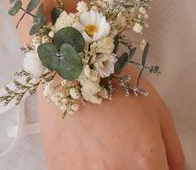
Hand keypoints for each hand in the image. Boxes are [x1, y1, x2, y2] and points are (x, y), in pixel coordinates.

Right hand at [37, 64, 183, 169]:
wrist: (70, 73)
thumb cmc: (111, 82)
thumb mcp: (155, 107)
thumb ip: (172, 148)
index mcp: (143, 160)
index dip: (155, 166)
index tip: (146, 158)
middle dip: (130, 163)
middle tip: (120, 143)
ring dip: (105, 163)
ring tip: (99, 139)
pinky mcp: (61, 168)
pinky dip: (84, 163)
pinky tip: (83, 142)